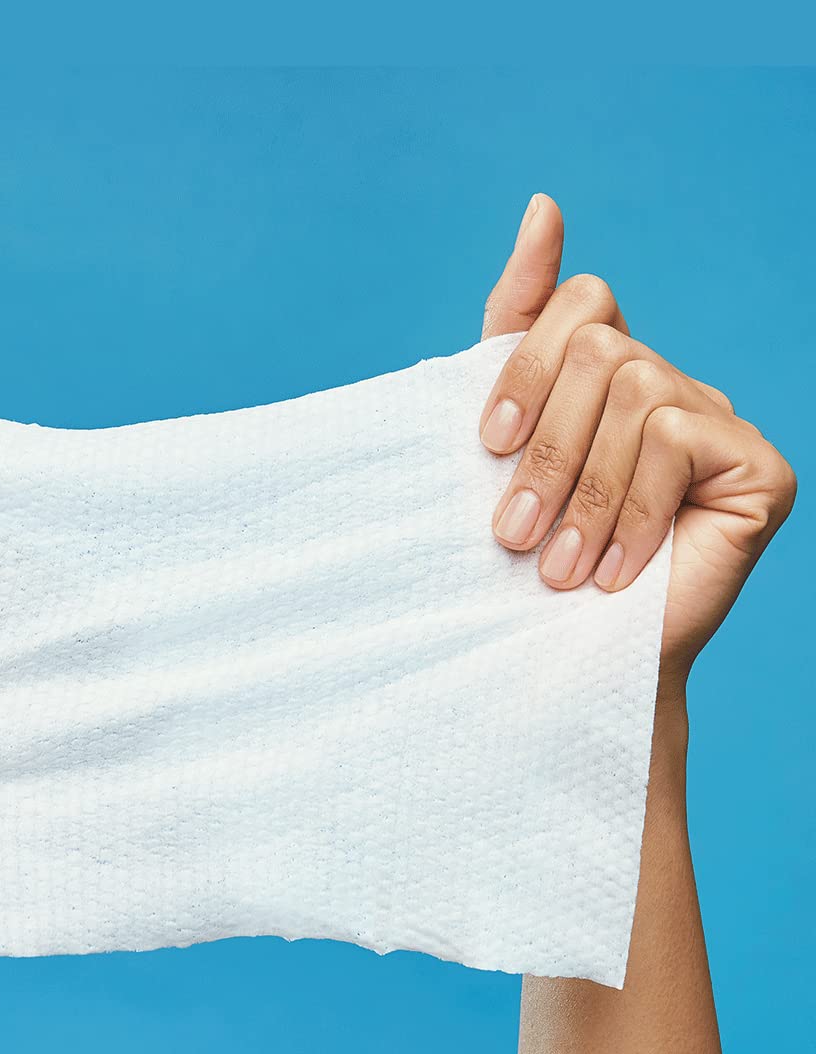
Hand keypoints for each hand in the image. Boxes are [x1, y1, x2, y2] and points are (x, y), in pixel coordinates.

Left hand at [480, 195, 795, 691]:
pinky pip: (679, 438)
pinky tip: (614, 571)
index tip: (487, 440)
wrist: (570, 658)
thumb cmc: (524, 558)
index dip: (525, 360)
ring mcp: (719, 419)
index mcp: (605, 374)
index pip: (575, 303)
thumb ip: (515, 328)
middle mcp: (667, 383)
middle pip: (601, 345)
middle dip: (542, 450)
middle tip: (510, 535)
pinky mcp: (759, 465)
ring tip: (553, 565)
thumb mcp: (498, 443)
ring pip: (636, 390)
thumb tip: (543, 201)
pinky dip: (632, 510)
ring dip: (579, 492)